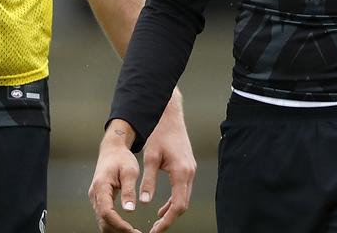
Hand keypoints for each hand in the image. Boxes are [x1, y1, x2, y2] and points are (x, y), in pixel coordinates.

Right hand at [89, 121, 142, 232]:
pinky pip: (104, 216)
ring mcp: (96, 198)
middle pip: (103, 220)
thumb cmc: (121, 158)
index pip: (106, 212)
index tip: (132, 230)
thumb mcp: (129, 171)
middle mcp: (95, 194)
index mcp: (101, 186)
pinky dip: (113, 224)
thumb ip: (129, 191)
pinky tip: (126, 227)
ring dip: (116, 229)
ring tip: (133, 232)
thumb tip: (129, 210)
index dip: (119, 224)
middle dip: (118, 230)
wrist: (112, 150)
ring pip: (102, 221)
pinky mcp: (99, 199)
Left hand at [138, 93, 195, 232]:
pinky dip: (174, 200)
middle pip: (183, 204)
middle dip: (170, 219)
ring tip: (157, 221)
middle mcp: (190, 173)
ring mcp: (191, 170)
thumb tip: (145, 203)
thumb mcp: (150, 158)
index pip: (178, 205)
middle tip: (155, 229)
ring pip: (184, 198)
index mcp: (181, 172)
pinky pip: (183, 190)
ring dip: (172, 210)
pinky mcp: (188, 167)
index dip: (167, 220)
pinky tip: (162, 205)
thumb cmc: (159, 134)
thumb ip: (149, 181)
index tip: (156, 230)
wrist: (169, 116)